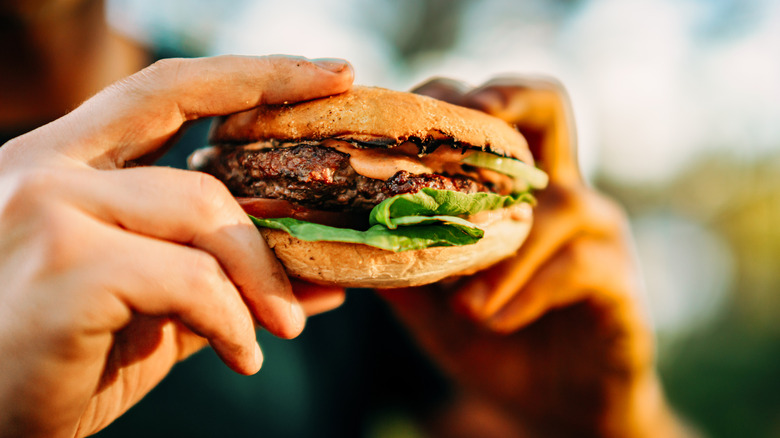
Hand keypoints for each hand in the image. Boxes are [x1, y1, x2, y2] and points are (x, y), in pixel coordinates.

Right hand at [0, 55, 352, 437]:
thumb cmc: (57, 359)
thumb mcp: (146, 307)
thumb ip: (219, 280)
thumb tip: (314, 283)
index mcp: (63, 161)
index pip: (168, 91)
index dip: (256, 75)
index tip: (332, 75)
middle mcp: (45, 168)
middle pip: (199, 172)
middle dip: (273, 221)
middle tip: (319, 268)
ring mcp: (46, 209)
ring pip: (202, 215)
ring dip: (258, 282)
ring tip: (280, 329)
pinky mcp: (62, 266)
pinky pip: (188, 279)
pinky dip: (230, 320)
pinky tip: (239, 356)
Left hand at [380, 77, 690, 436]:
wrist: (552, 403)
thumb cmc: (489, 340)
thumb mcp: (431, 302)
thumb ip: (400, 264)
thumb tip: (343, 235)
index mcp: (511, 188)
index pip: (486, 114)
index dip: (446, 100)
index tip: (399, 120)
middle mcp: (556, 192)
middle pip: (549, 107)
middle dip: (508, 98)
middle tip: (470, 116)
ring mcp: (595, 231)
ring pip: (560, 204)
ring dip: (503, 252)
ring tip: (463, 303)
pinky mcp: (618, 278)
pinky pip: (577, 266)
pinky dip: (527, 291)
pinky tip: (495, 320)